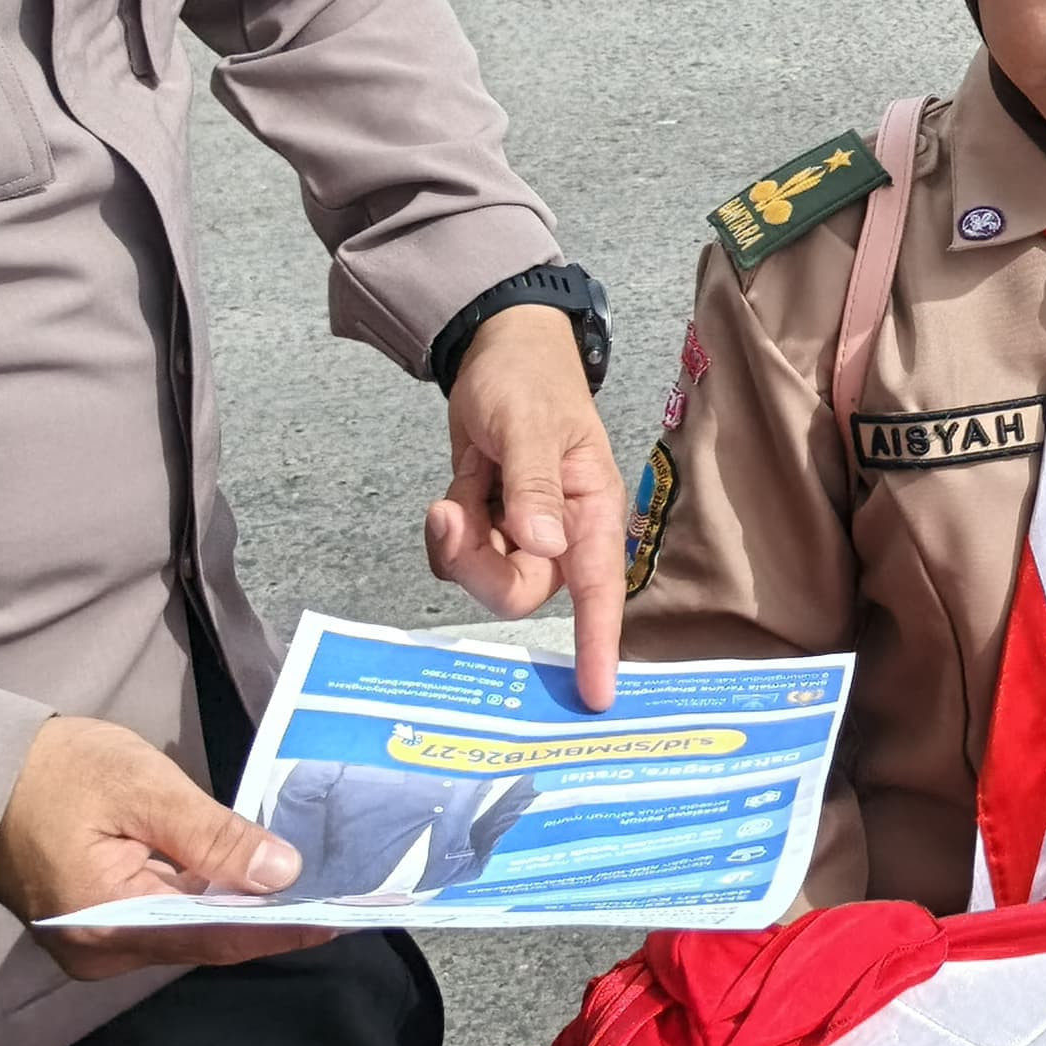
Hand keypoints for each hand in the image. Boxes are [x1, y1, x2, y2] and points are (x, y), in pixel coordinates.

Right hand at [0, 714, 328, 977]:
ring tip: (309, 890)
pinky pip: (165, 920)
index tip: (340, 917)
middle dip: (271, 920)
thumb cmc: (58, 772)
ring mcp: (95, 944)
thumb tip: (281, 874)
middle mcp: (101, 952)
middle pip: (204, 941)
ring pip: (187, 932)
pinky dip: (208, 901)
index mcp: (109, 923)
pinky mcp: (95, 926)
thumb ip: (213, 836)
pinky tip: (249, 880)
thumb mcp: (144, 789)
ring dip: (242, 910)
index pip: (216, 937)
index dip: (283, 929)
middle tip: (340, 898)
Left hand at [424, 303, 628, 707]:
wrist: (496, 350)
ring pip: (484, 577)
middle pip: (519, 589)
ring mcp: (524, 533)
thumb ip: (536, 484)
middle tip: (452, 509)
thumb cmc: (528, 378)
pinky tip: (455, 490)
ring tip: (454, 490)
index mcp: (592, 508)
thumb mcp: (530, 423)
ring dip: (457, 541)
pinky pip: (459, 559)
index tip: (596, 695)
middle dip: (477, 561)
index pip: (599, 586)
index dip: (597, 642)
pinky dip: (446, 532)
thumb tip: (545, 544)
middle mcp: (563, 532)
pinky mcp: (489, 527)